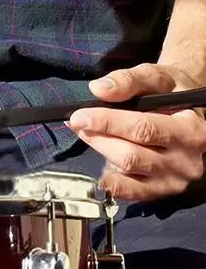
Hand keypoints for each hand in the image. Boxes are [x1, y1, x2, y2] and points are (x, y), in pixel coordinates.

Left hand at [68, 63, 205, 200]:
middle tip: (77, 122)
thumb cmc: (168, 92)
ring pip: (127, 170)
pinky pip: (131, 192)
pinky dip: (111, 180)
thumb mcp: (155, 76)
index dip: (107, 123)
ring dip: (100, 151)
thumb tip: (99, 89)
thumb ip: (128, 80)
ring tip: (87, 134)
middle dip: (98, 137)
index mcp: (190, 130)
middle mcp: (187, 160)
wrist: (186, 111)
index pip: (143, 129)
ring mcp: (175, 179)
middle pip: (132, 154)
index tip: (78, 116)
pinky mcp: (162, 191)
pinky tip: (101, 167)